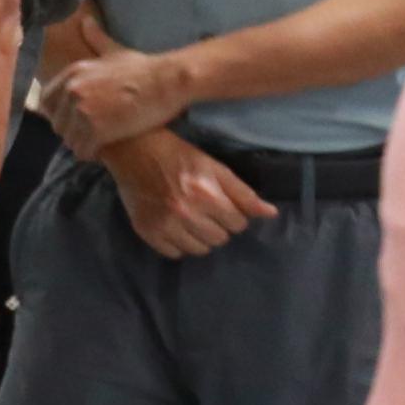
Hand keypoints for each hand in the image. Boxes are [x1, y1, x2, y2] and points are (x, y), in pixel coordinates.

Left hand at [39, 45, 192, 153]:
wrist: (168, 82)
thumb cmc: (145, 68)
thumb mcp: (115, 52)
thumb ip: (96, 40)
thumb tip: (85, 21)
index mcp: (71, 74)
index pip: (47, 103)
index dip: (62, 114)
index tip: (79, 118)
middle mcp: (71, 90)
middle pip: (57, 124)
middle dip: (72, 130)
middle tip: (93, 132)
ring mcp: (81, 109)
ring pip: (69, 139)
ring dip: (82, 143)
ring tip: (100, 141)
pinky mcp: (95, 128)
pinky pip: (82, 150)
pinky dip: (91, 153)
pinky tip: (104, 149)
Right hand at [106, 133, 276, 261]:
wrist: (133, 151)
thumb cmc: (178, 155)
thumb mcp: (214, 168)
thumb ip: (243, 193)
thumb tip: (271, 214)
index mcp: (207, 194)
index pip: (238, 223)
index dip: (234, 214)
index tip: (222, 205)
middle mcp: (185, 213)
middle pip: (220, 239)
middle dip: (218, 226)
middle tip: (205, 211)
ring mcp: (164, 224)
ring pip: (199, 249)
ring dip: (200, 237)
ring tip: (190, 220)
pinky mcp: (146, 232)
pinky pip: (174, 254)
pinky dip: (178, 244)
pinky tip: (174, 227)